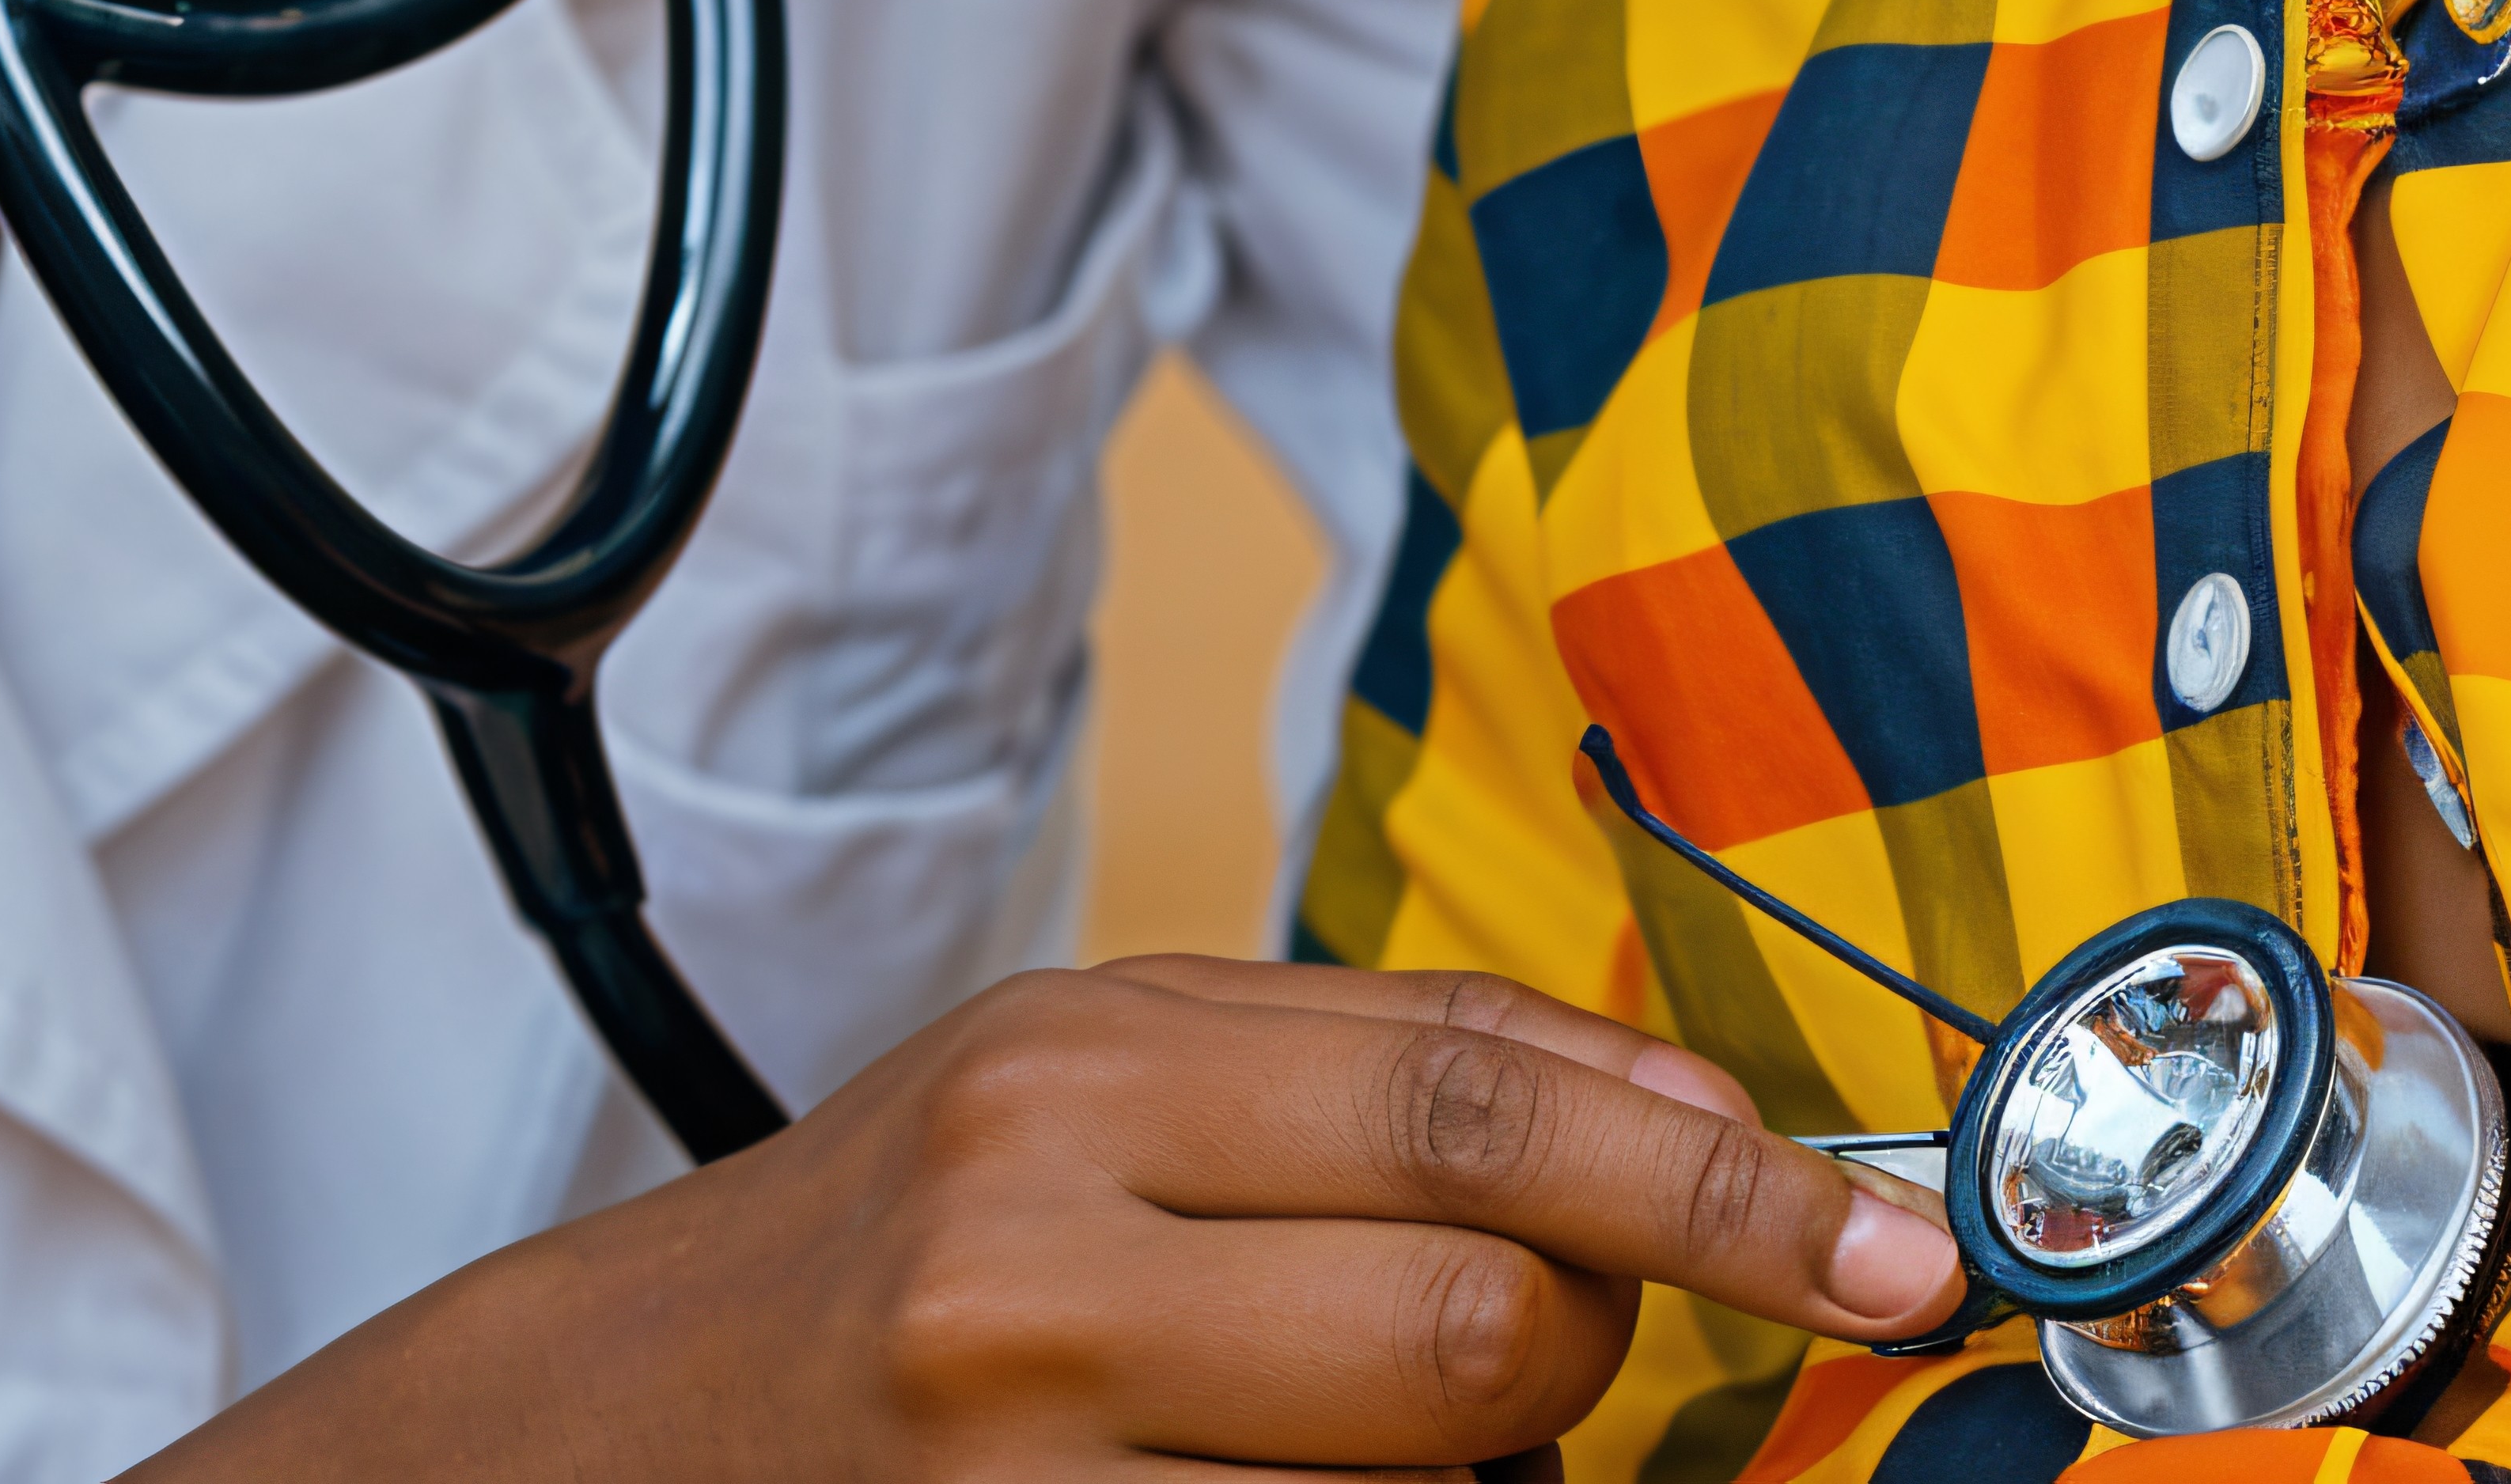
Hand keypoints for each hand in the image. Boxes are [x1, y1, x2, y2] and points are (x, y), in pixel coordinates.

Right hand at [178, 952, 1965, 1479]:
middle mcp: (1043, 1266)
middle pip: (1488, 1331)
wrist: (607, 1429)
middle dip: (1562, 1348)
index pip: (1484, 1110)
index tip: (1903, 1258)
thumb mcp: (1110, 1070)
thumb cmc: (906, 1234)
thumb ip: (1391, 1068)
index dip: (1727, 1189)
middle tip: (1488, 1344)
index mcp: (1082, 1071)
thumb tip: (1706, 1111)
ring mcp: (1022, 1480)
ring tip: (1305, 1435)